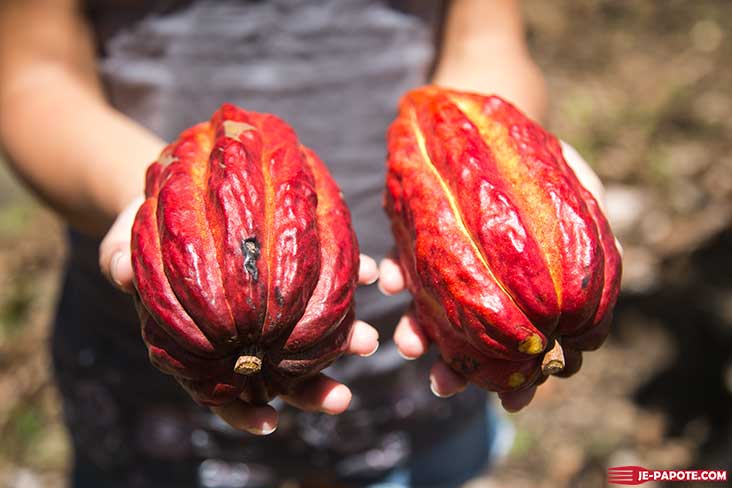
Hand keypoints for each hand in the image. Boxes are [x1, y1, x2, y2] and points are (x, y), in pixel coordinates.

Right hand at [99, 197, 380, 434]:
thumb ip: (120, 261)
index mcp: (202, 345)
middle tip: (341, 398)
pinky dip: (348, 277)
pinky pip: (323, 278)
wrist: (170, 198)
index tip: (269, 422)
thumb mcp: (120, 245)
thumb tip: (120, 271)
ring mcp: (271, 302)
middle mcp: (242, 332)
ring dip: (342, 338)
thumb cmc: (139, 235)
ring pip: (311, 332)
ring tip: (367, 340)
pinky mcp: (293, 265)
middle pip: (279, 372)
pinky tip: (370, 273)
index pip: (222, 392)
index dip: (243, 412)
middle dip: (311, 388)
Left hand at [379, 142, 614, 412]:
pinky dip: (396, 275)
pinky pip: (402, 264)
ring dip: (417, 334)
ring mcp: (445, 264)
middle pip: (468, 341)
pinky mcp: (414, 238)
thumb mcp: (583, 201)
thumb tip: (599, 309)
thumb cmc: (548, 167)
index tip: (509, 403)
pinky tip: (392, 277)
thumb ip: (593, 250)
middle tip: (445, 386)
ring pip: (429, 313)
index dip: (515, 380)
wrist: (494, 118)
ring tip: (410, 344)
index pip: (519, 346)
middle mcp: (480, 285)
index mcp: (521, 292)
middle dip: (455, 370)